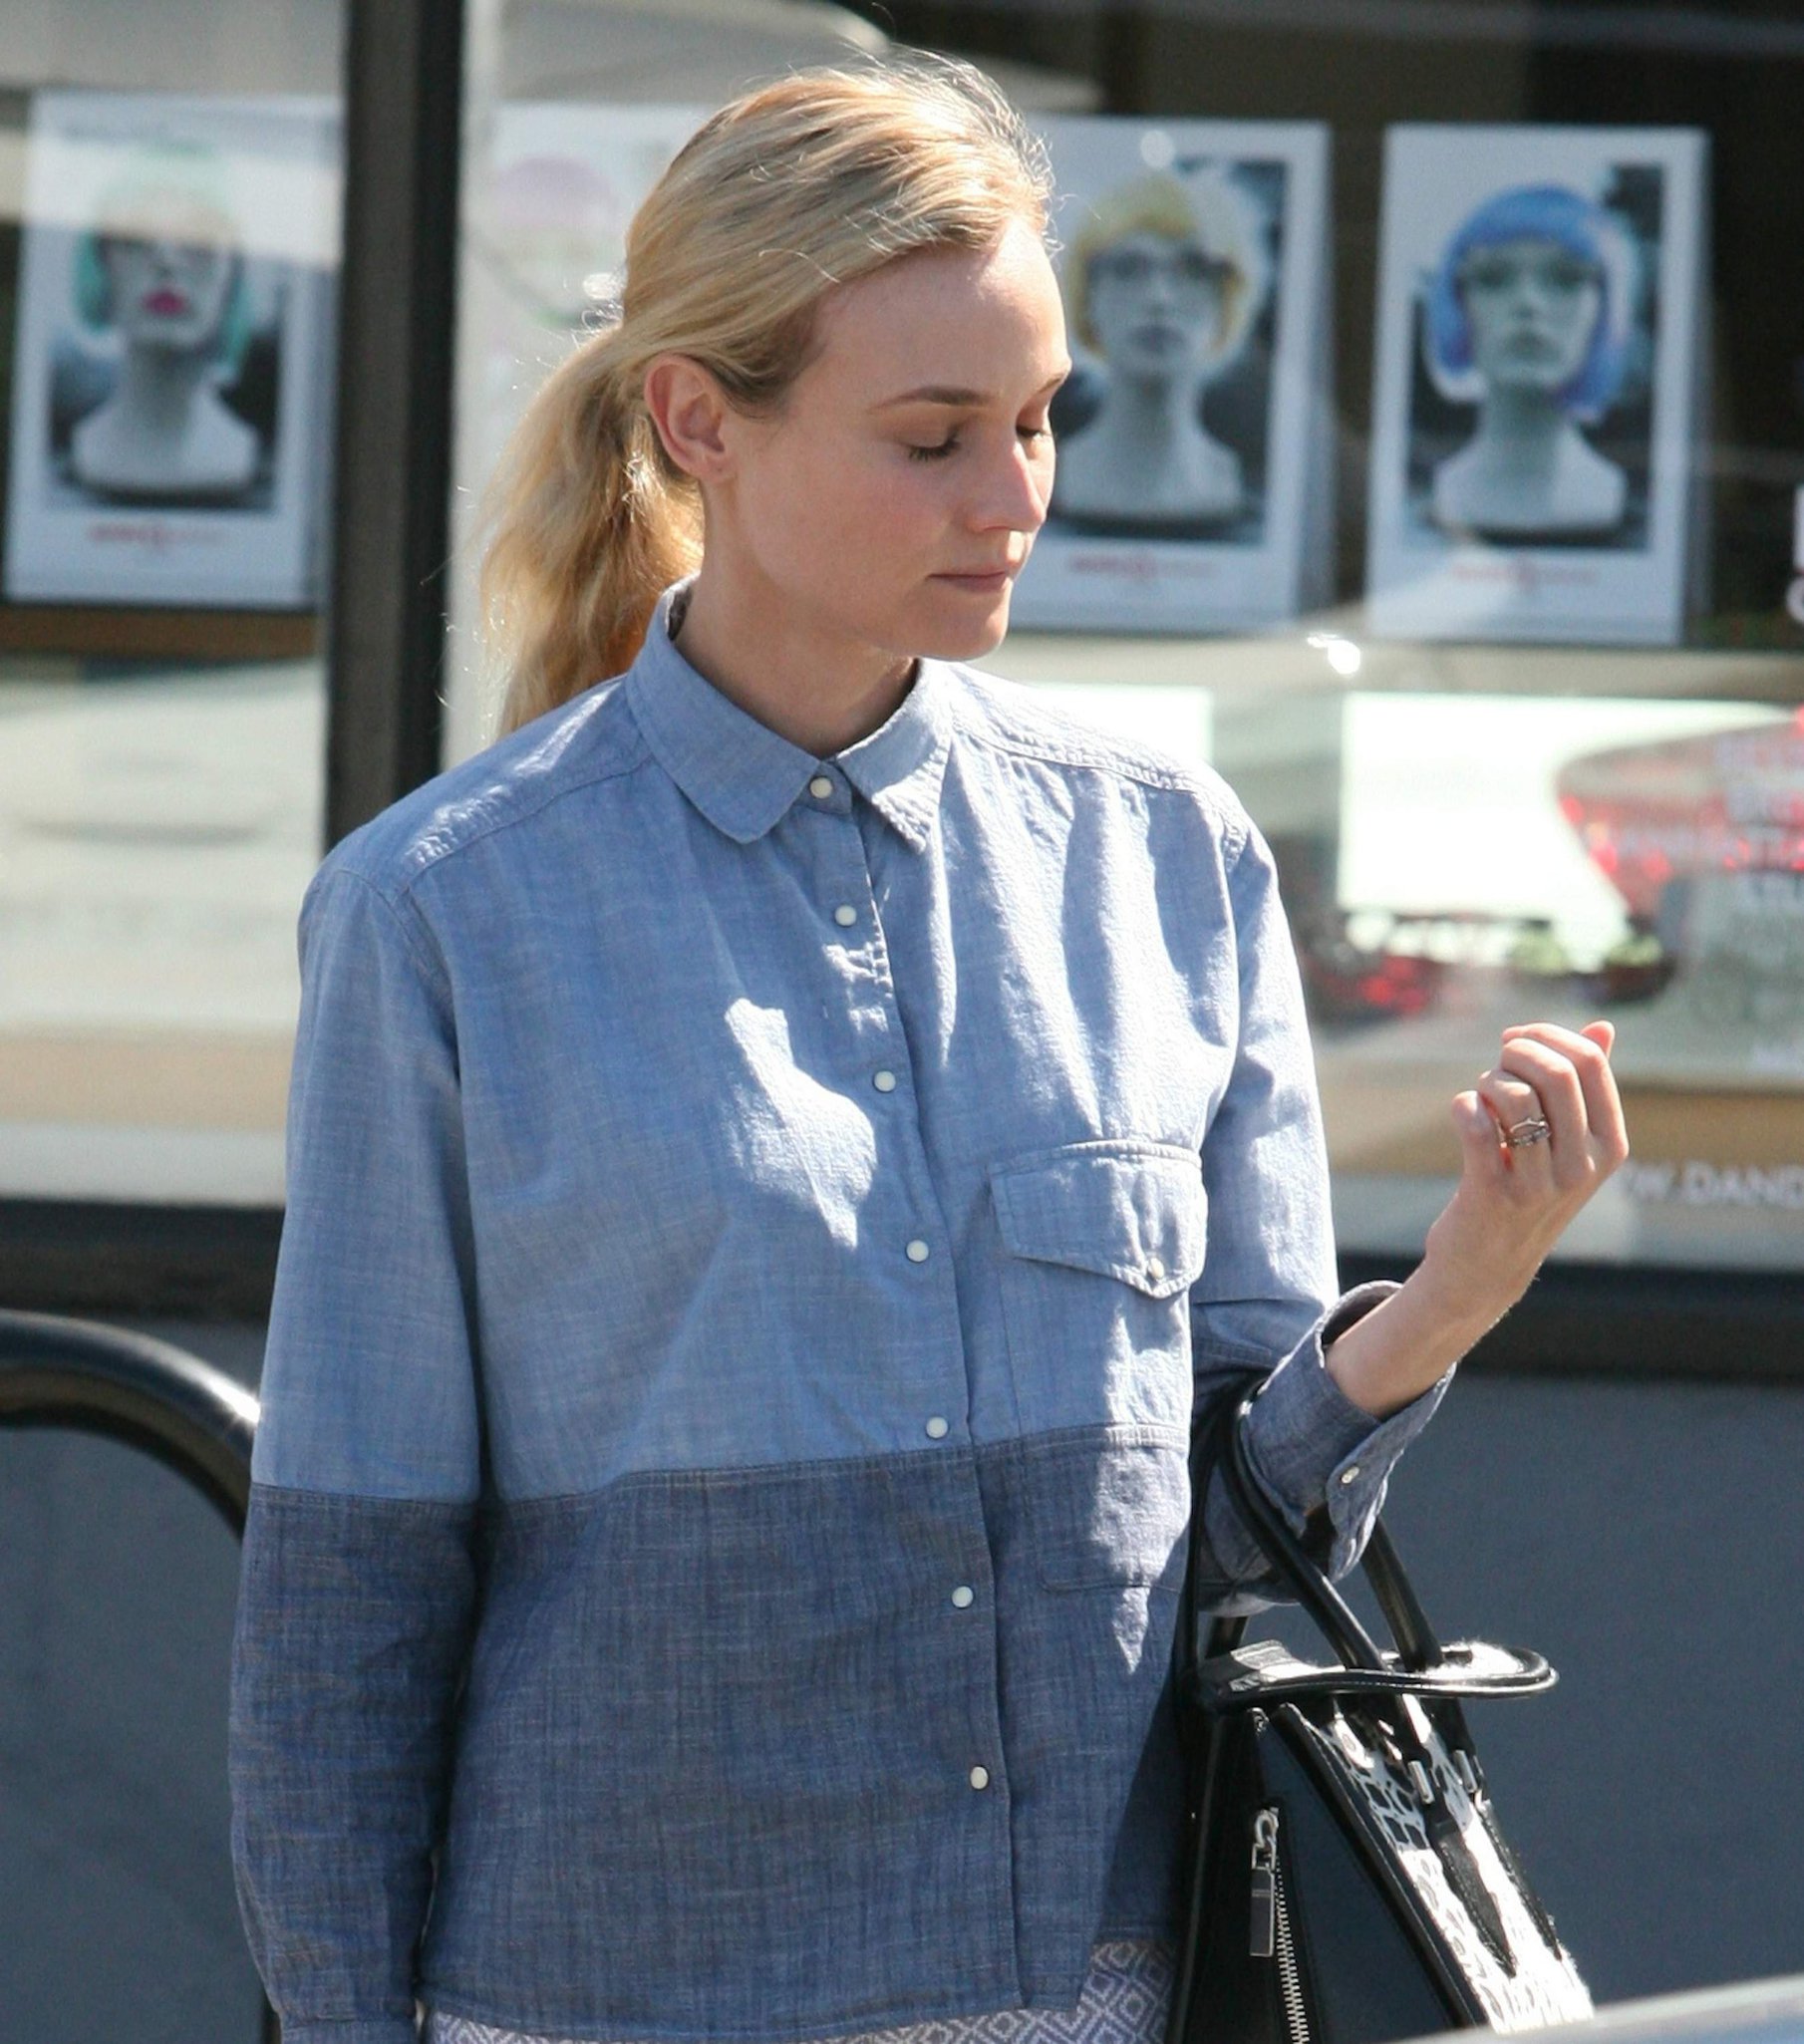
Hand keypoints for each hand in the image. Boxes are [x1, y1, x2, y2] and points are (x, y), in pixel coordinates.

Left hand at [1323, 1019, 1627, 1417]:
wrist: (1487, 1267)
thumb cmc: (1528, 1191)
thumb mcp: (1570, 1144)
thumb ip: (1587, 1086)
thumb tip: (1604, 1028)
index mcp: (1610, 1144)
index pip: (1590, 1062)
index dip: (1545, 1036)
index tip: (1515, 1041)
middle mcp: (1584, 1166)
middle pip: (1555, 1072)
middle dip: (1514, 1053)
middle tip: (1495, 1065)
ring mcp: (1541, 1183)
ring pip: (1514, 1096)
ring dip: (1487, 1082)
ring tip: (1481, 1098)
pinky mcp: (1494, 1193)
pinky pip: (1476, 1124)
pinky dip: (1463, 1107)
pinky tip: (1464, 1114)